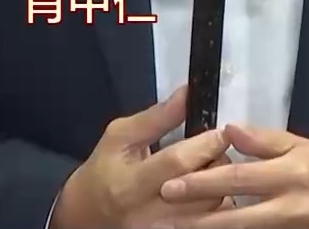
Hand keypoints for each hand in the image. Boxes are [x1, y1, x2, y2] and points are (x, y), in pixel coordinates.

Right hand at [49, 86, 233, 228]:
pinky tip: (207, 189)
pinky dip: (214, 204)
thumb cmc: (104, 169)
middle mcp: (149, 214)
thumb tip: (189, 93)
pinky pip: (208, 222)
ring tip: (210, 167)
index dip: (205, 144)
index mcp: (131, 184)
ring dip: (219, 184)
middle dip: (218, 164)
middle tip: (218, 149)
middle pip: (201, 190)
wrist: (87, 215)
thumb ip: (156, 117)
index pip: (176, 163)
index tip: (221, 130)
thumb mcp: (120, 136)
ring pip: (210, 209)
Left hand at [162, 124, 308, 228]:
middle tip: (162, 220)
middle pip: (235, 218)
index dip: (202, 183)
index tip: (170, 185)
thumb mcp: (300, 144)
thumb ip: (263, 140)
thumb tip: (227, 130)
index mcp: (290, 172)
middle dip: (195, 220)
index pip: (238, 178)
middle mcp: (290, 206)